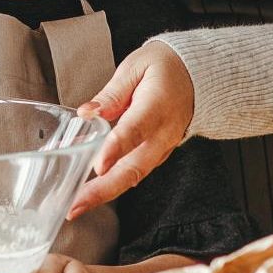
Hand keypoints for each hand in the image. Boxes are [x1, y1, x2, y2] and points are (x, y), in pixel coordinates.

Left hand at [68, 40, 193, 217]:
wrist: (196, 77)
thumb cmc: (165, 68)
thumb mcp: (136, 66)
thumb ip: (112, 92)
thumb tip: (87, 112)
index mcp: (157, 105)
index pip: (135, 130)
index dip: (116, 149)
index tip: (99, 165)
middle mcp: (162, 134)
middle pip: (134, 167)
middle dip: (104, 189)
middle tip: (76, 204)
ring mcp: (162, 148)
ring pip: (134, 176)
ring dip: (105, 193)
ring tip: (76, 205)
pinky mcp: (157, 155)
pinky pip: (136, 173)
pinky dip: (113, 186)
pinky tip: (89, 194)